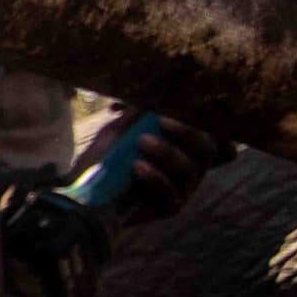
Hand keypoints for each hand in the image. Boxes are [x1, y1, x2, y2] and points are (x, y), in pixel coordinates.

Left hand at [80, 109, 231, 223]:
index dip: (209, 120)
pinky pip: (172, 192)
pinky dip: (155, 176)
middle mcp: (190, 167)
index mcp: (184, 147)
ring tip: (141, 141)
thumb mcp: (119, 130)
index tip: (184, 106)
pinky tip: (137, 166)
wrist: (83, 192)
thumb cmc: (103, 159)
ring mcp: (183, 189)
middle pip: (209, 149)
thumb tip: (156, 89)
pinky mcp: (170, 207)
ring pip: (191, 168)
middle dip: (188, 132)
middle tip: (160, 121)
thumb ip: (139, 113)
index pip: (213, 132)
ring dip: (167, 151)